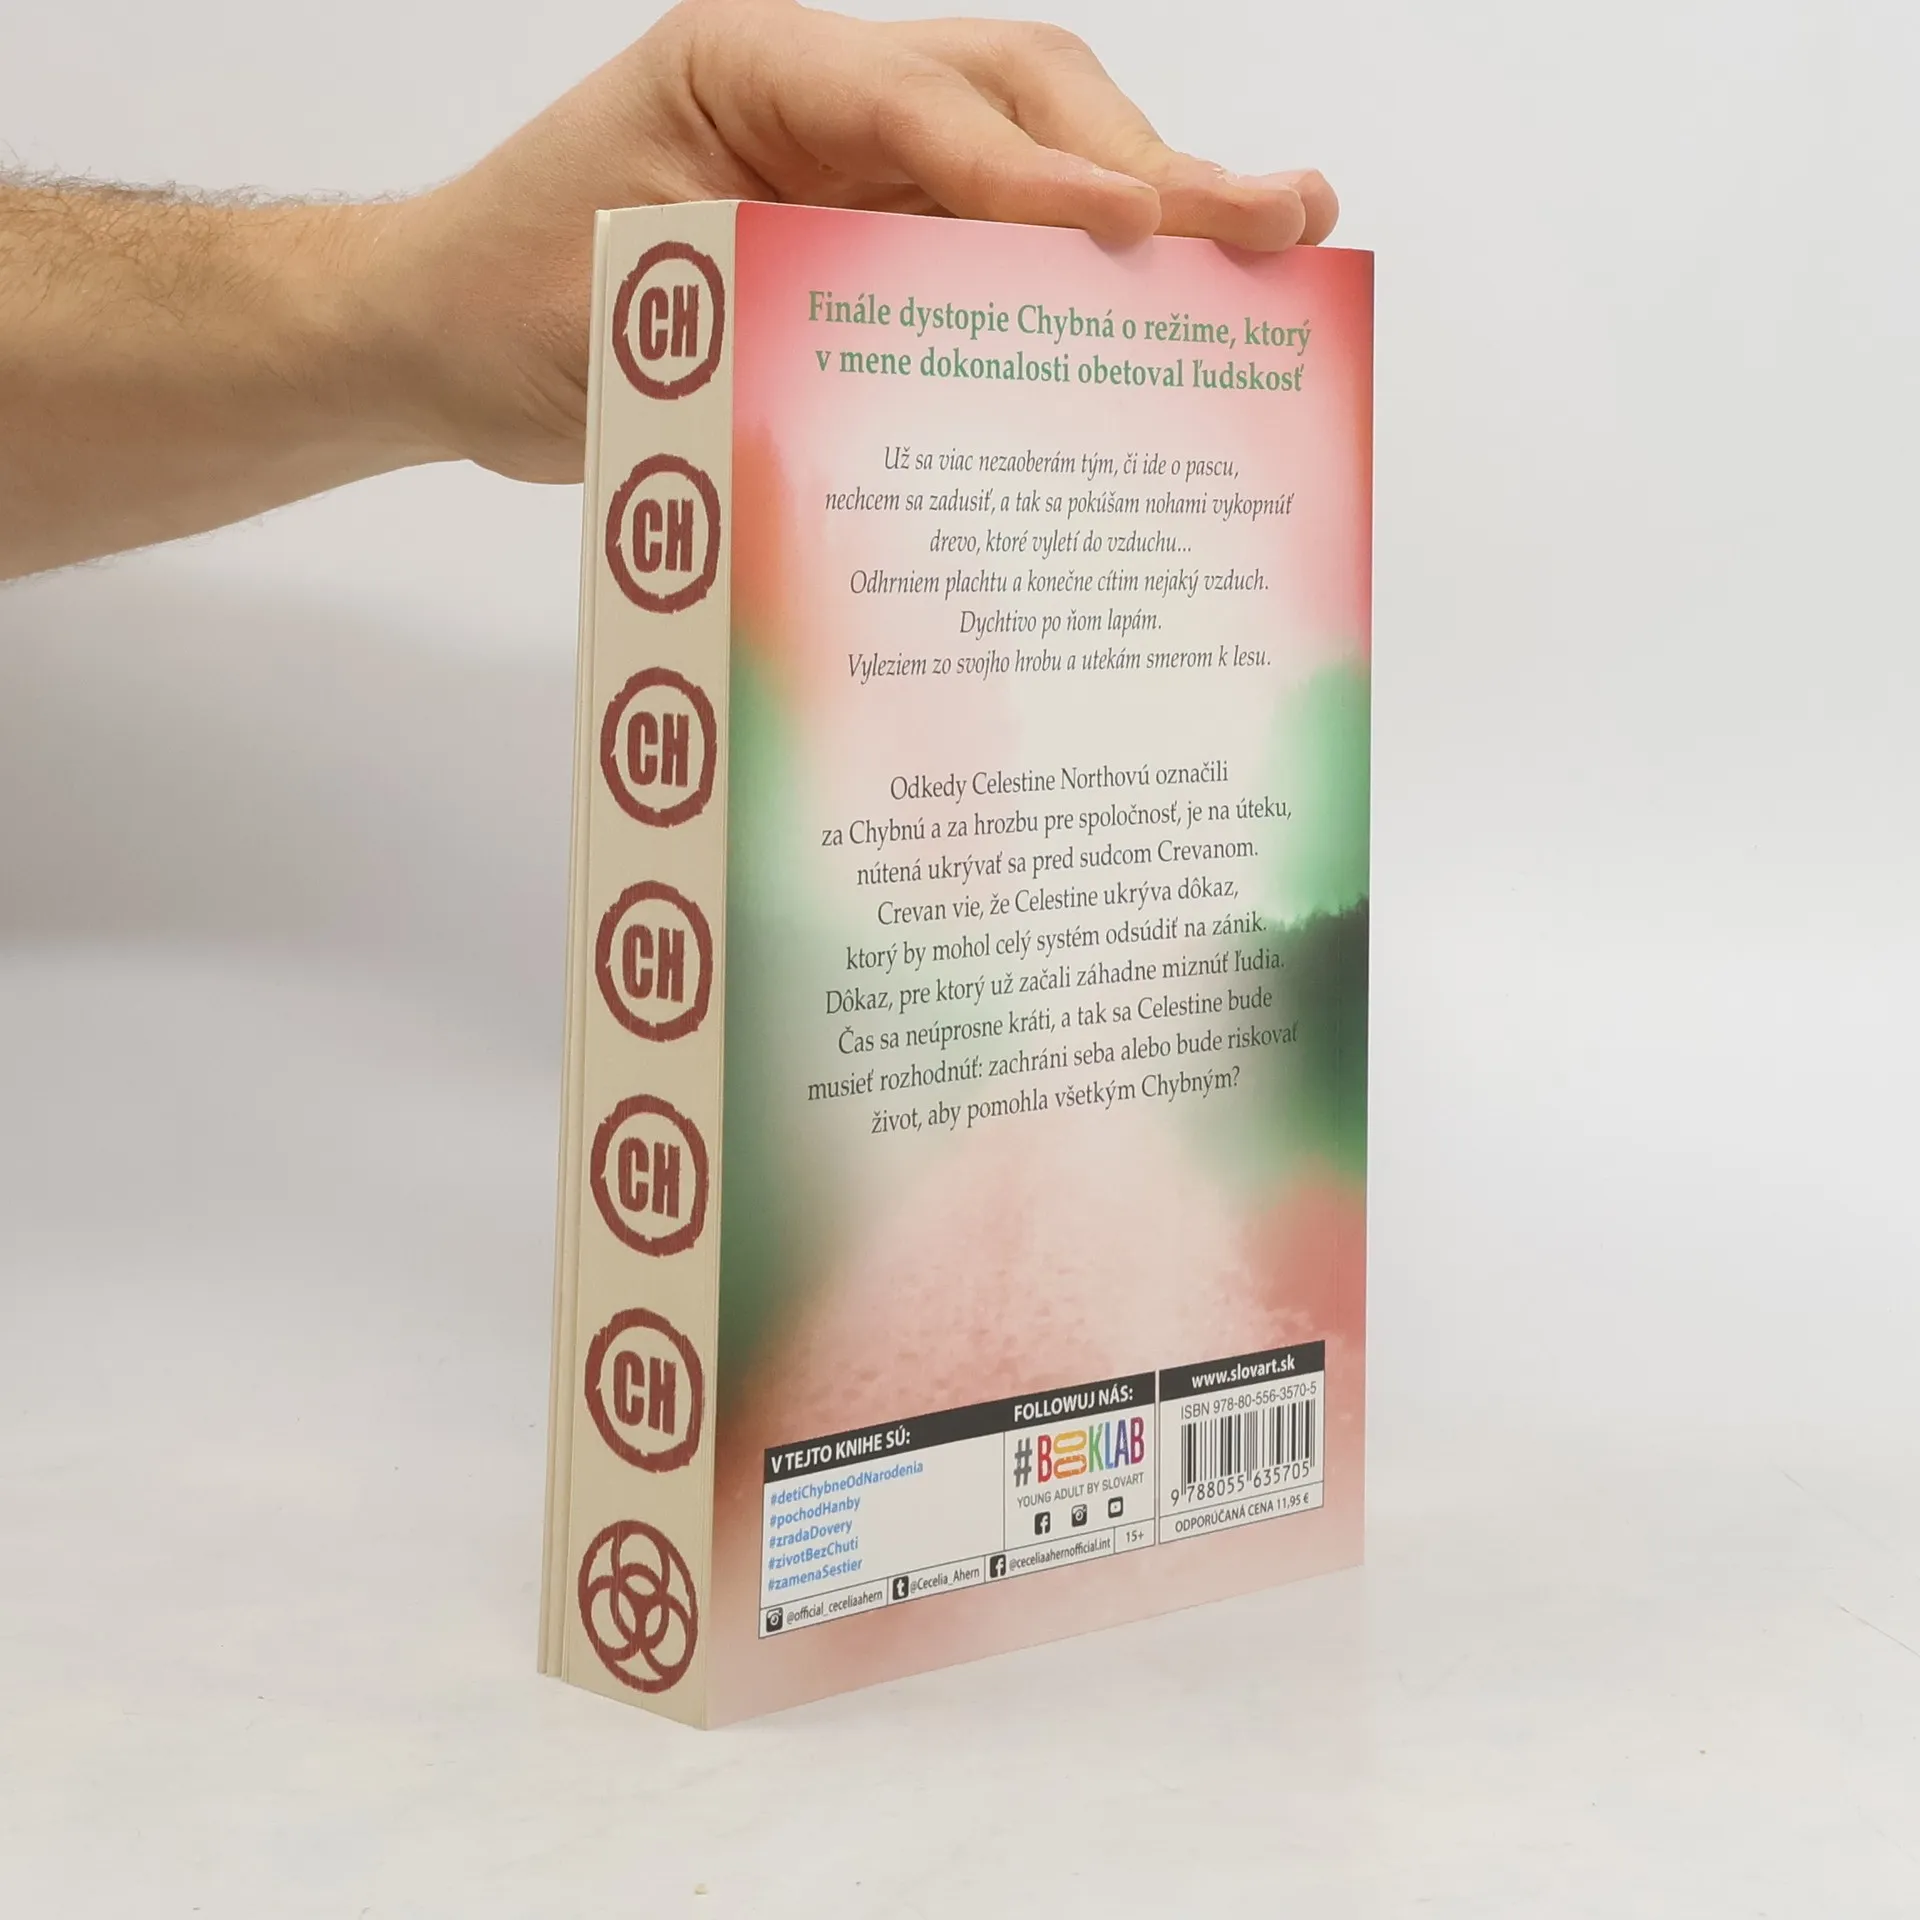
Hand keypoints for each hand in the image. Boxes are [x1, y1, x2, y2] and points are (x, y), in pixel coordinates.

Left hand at [363, 0, 1337, 482]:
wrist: (445, 336)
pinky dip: (1079, 266)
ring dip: (1146, 196)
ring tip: (1268, 238)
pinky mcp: (867, 227)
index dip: (1039, 175)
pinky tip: (1163, 299)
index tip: (1140, 227)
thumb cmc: (503, 307)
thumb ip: (774, 319)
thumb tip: (936, 390)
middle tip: (1271, 220)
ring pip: (1032, 146)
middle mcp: (822, 93)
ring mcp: (853, 154)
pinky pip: (994, 229)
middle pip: (1020, 93)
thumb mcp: (624, 313)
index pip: (927, 109)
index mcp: (753, 68)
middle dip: (1145, 163)